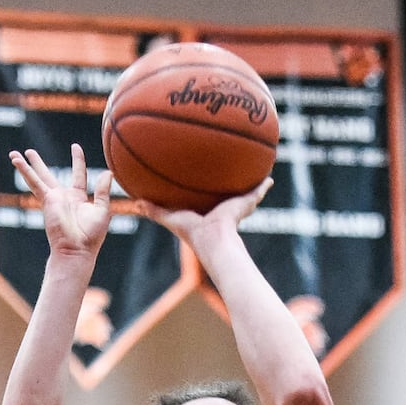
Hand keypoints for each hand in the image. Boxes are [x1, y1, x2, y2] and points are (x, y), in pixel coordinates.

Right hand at [10, 144, 112, 258]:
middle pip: (48, 175)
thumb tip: (108, 172)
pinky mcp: (46, 201)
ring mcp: (53, 199)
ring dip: (26, 166)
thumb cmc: (91, 235)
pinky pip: (34, 183)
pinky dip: (25, 172)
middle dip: (38, 164)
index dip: (77, 160)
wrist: (77, 249)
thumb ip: (103, 191)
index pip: (78, 174)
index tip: (75, 147)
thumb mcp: (102, 210)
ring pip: (37, 177)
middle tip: (29, 152)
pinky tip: (16, 161)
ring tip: (15, 154)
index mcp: (78, 198)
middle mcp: (63, 197)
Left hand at [135, 178, 272, 245]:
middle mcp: (224, 207)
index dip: (206, 186)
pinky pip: (258, 191)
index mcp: (208, 210)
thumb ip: (154, 210)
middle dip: (230, 181)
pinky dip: (264, 184)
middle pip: (227, 190)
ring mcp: (238, 205)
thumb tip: (136, 202)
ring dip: (250, 181)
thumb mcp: (169, 217)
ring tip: (254, 165)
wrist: (214, 239)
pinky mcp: (248, 203)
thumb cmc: (193, 231)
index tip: (205, 175)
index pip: (207, 195)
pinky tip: (270, 174)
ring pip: (245, 190)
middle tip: (230, 167)